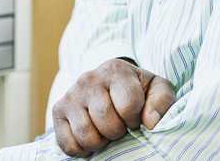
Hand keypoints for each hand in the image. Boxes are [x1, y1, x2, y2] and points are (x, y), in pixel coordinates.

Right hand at [51, 58, 175, 156]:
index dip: (135, 119)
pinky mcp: (58, 110)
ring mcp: (71, 94)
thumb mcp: (155, 89)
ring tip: (106, 131)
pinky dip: (81, 149)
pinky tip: (92, 137)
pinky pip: (67, 144)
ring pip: (85, 134)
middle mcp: (89, 78)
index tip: (135, 118)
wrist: (109, 84)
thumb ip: (162, 101)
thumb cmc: (136, 89)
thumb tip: (151, 122)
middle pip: (106, 121)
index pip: (129, 106)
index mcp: (115, 70)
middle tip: (120, 127)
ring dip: (100, 141)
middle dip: (118, 131)